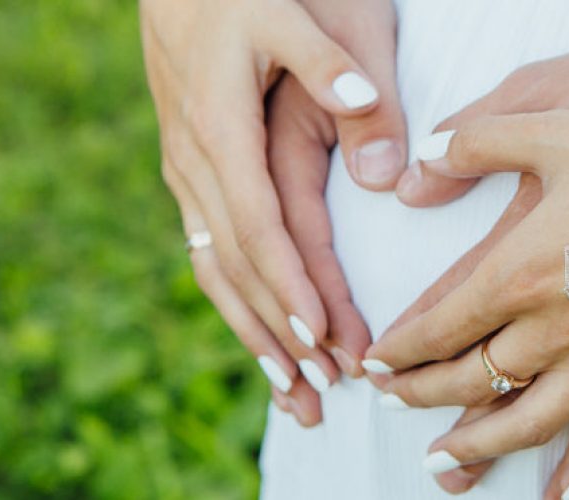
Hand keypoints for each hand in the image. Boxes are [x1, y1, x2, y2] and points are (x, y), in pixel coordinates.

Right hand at [141, 0, 400, 423]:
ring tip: (294, 396)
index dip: (294, 289)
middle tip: (325, 393)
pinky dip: (239, 304)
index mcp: (221, 130)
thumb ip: (337, 77)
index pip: (261, 228)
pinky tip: (264, 342)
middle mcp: (196, 163)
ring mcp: (189, 172)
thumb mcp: (294, 17)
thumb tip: (379, 163)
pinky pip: (211, 254)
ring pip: (217, 272)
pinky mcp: (195, 175)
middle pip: (239, 267)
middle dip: (282, 334)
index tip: (327, 340)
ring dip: (256, 336)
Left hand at [366, 108, 568, 495]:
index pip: (439, 329)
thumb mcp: (554, 126)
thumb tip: (423, 156)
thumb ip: (477, 140)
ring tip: (453, 468)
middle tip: (398, 409)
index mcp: (520, 272)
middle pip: (475, 382)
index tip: (376, 366)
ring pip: (534, 424)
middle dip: (428, 400)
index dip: (401, 352)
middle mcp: (557, 329)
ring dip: (487, 448)